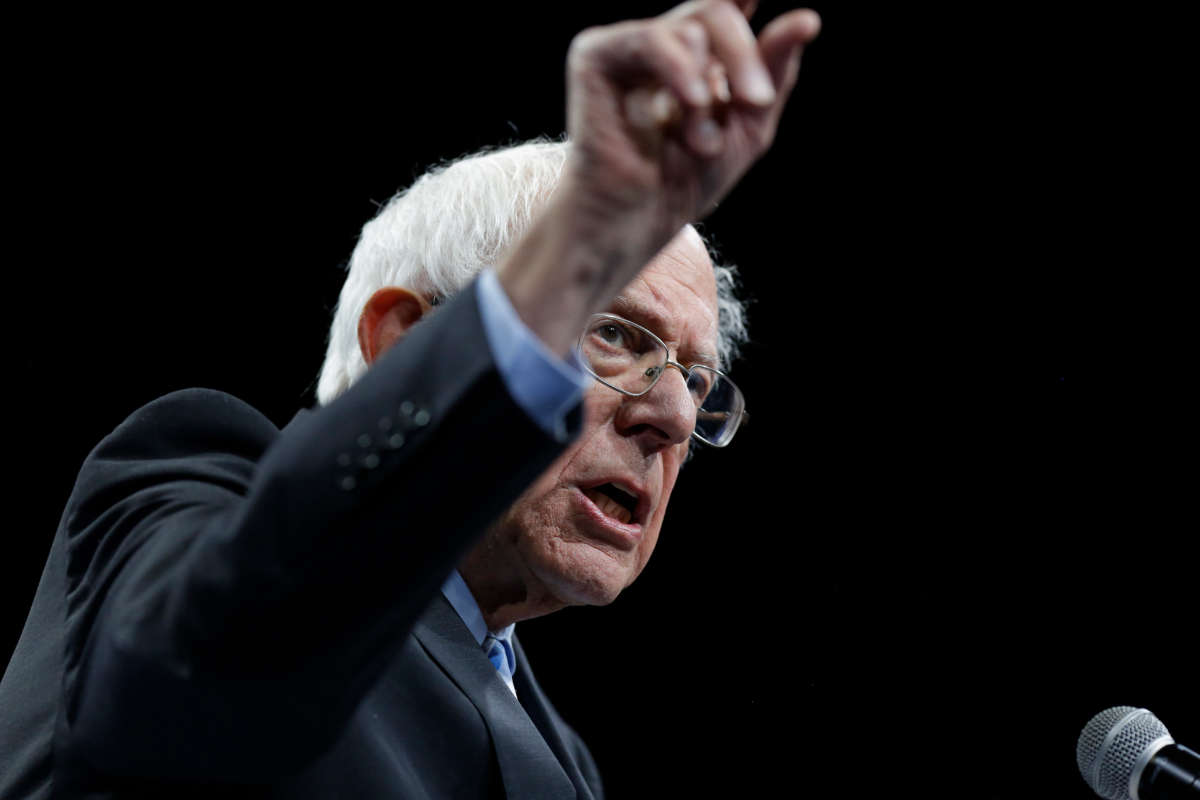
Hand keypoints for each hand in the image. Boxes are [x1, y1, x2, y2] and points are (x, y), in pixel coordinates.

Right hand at [563, 0, 819, 241]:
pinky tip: (691, 103)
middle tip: (759, 102)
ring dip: (707, 91)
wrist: (637, 221)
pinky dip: (680, 70)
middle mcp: (662, 41)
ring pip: (691, 25)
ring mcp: (627, 45)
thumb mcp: (749, 124)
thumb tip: (807, 18)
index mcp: (698, 53)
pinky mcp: (594, 55)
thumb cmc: (685, 180)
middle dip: (745, 58)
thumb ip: (775, 69)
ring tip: (701, 142)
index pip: (729, 4)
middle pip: (717, 11)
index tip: (777, 2)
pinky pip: (651, 39)